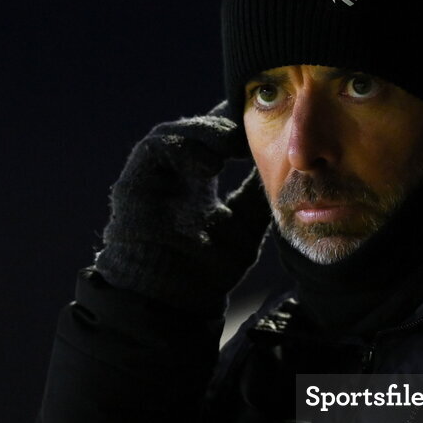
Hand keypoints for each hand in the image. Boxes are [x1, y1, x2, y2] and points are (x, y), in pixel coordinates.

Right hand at [93, 103, 269, 315]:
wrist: (171, 302)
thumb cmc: (207, 270)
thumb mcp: (245, 225)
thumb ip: (258, 194)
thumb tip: (289, 169)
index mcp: (197, 180)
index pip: (218, 140)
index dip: (238, 126)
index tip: (267, 121)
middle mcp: (174, 172)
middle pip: (199, 130)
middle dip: (225, 122)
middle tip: (253, 121)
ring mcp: (153, 175)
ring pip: (177, 133)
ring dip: (207, 131)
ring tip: (235, 141)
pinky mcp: (133, 181)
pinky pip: (156, 148)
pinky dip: (184, 148)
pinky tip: (211, 165)